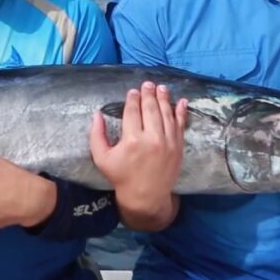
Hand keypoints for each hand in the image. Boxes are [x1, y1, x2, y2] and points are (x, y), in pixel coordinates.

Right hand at [89, 81, 186, 230]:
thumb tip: (97, 114)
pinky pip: (180, 125)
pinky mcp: (178, 147)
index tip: (133, 91)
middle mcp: (152, 139)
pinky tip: (182, 101)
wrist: (146, 196)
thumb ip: (96, 135)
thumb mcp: (102, 158)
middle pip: (151, 109)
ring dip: (164, 99)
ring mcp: (168, 142)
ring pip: (166, 114)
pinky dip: (181, 112)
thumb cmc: (121, 176)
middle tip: (148, 84)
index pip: (133, 112)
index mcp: (132, 140)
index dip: (133, 99)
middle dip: (149, 94)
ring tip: (161, 88)